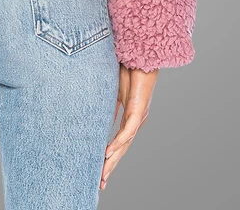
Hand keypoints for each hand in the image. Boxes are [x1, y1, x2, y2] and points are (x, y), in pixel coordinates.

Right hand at [100, 63, 157, 189]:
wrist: (141, 57)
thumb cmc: (129, 69)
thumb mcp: (114, 90)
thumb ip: (109, 104)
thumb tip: (98, 113)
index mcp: (130, 118)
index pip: (119, 142)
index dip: (110, 157)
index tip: (101, 170)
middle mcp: (136, 121)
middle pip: (122, 148)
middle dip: (111, 166)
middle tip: (101, 182)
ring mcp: (138, 117)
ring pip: (125, 144)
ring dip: (113, 159)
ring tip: (103, 172)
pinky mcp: (139, 110)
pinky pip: (127, 130)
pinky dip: (118, 142)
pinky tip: (109, 152)